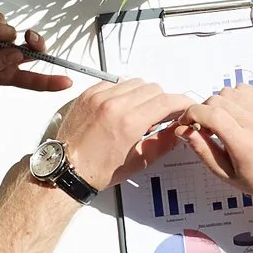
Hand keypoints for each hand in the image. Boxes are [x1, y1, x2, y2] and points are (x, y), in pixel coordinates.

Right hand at [0, 10, 73, 91]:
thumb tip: (19, 55)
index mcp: (3, 73)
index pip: (31, 80)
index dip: (50, 81)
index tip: (67, 81)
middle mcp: (7, 56)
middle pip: (34, 52)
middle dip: (36, 45)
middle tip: (30, 39)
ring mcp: (2, 38)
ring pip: (16, 33)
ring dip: (0, 32)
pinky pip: (3, 20)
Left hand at [57, 77, 199, 191]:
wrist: (67, 169)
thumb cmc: (98, 170)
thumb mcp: (139, 161)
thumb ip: (163, 142)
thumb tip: (178, 130)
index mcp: (129, 122)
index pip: (166, 101)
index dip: (181, 103)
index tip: (186, 107)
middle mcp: (114, 104)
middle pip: (153, 88)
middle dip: (162, 101)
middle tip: (160, 116)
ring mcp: (99, 97)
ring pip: (135, 82)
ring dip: (143, 95)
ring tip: (139, 112)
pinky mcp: (88, 94)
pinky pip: (115, 82)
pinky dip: (123, 92)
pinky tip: (121, 107)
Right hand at [176, 77, 252, 213]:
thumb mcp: (224, 173)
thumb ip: (202, 149)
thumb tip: (183, 130)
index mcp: (245, 144)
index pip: (211, 114)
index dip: (192, 114)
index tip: (187, 120)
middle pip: (218, 100)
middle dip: (205, 110)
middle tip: (207, 126)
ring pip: (232, 91)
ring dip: (222, 103)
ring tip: (225, 121)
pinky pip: (248, 89)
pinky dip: (238, 98)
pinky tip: (240, 114)